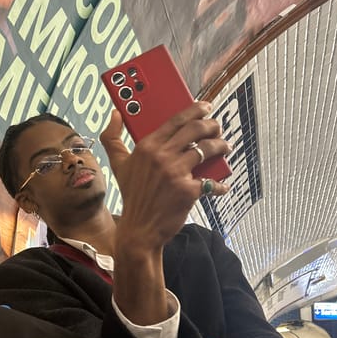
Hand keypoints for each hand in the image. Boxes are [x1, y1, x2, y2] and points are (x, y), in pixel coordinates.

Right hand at [100, 102, 231, 250]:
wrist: (140, 230)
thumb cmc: (132, 196)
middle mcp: (161, 156)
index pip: (175, 120)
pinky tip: (222, 185)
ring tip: (224, 147)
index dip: (195, 110)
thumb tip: (115, 113)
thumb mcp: (118, 165)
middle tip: (217, 126)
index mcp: (147, 146)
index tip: (206, 107)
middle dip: (211, 125)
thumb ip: (112, 138)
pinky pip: (211, 182)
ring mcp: (175, 172)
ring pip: (207, 149)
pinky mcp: (188, 190)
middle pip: (195, 130)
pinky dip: (219, 184)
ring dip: (220, 146)